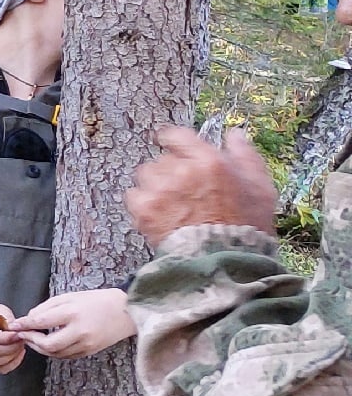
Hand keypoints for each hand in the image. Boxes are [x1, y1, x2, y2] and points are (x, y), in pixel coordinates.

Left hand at [13, 286, 136, 359]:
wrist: (126, 311)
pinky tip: (48, 344)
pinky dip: (53, 352)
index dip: (24, 325)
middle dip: (31, 341)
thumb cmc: (95, 300)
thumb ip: (47, 307)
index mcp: (72, 313)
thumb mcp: (69, 297)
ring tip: (32, 339)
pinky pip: (66, 356)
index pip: (41, 322)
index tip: (13, 325)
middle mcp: (79, 331)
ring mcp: (86, 344)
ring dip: (40, 348)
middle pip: (47, 344)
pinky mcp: (90, 351)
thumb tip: (29, 318)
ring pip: (56, 353)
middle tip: (22, 335)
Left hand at [127, 126, 276, 248]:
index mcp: (210, 161)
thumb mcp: (261, 188)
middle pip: (163, 159)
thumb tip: (234, 134)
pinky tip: (160, 215)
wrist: (227, 261)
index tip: (171, 145)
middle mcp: (182, 170)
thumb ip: (245, 156)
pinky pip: (134, 195)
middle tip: (185, 191)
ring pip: (147, 174)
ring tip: (173, 204)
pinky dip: (144, 203)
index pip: (177, 136)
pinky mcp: (145, 210)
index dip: (173, 141)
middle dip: (172, 171)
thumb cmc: (247, 226)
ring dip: (156, 185)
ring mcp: (161, 189)